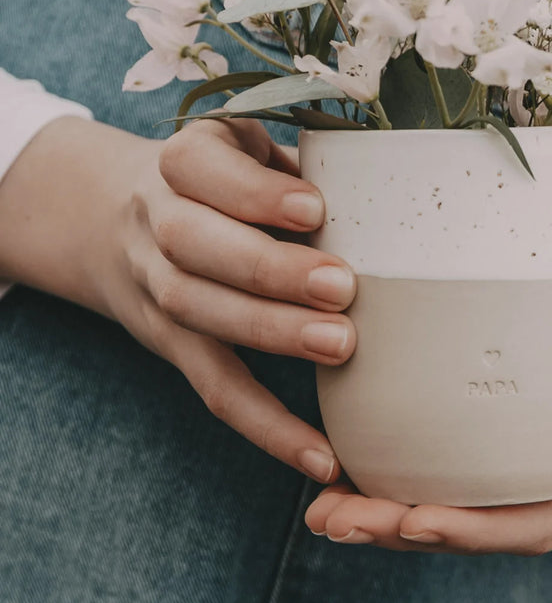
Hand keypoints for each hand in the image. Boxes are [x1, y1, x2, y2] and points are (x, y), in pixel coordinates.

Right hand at [0, 116, 353, 482]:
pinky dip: (266, 426)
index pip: (200, 168)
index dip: (253, 191)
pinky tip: (319, 456)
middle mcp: (155, 220)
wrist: (109, 215)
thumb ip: (297, 161)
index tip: (314, 208)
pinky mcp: (170, 342)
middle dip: (268, 269)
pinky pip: (214, 387)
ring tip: (340, 346)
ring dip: (271, 334)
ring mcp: (154, 285)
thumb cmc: (216, 178)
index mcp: (181, 161)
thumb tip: (392, 190)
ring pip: (198, 312)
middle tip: (342, 288)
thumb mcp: (242, 146)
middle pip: (194, 245)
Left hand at [304, 277, 551, 553]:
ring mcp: (533, 489)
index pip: (535, 527)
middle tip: (333, 520)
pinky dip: (400, 491)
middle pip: (482, 533)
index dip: (473, 533)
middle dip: (404, 533)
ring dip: (388, 522)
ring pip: (459, 518)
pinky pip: (453, 488)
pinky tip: (348, 479)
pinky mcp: (506, 465)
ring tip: (323, 513)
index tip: (411, 521)